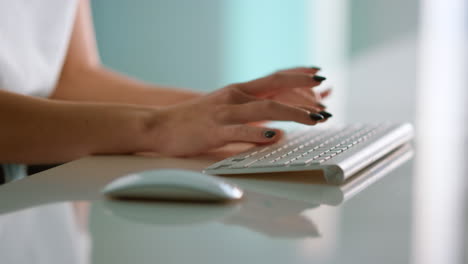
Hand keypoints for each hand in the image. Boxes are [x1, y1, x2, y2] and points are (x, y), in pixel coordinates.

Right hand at [150, 70, 331, 155]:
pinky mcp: (213, 130)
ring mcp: (224, 112)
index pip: (274, 78)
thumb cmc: (192, 120)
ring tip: (314, 119)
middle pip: (276, 89)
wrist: (158, 126)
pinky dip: (259, 133)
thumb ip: (249, 113)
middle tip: (326, 99)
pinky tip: (275, 136)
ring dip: (293, 113)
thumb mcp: (223, 109)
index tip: (319, 74)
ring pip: (265, 108)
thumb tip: (278, 124)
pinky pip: (240, 131)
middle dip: (304, 93)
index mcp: (238, 91)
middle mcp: (234, 96)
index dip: (298, 75)